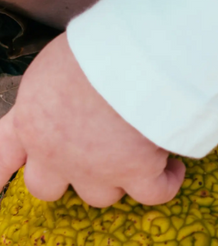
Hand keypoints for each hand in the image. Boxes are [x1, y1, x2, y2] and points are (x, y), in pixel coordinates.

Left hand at [0, 35, 185, 206]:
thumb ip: (54, 93)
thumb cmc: (96, 49)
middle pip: (47, 188)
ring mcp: (94, 169)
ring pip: (100, 195)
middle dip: (67, 178)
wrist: (131, 59)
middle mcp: (54, 154)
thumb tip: (77, 95)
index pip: (1, 156)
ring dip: (118, 179)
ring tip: (144, 158)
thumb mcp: (54, 67)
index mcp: (30, 122)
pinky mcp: (136, 173)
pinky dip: (165, 182)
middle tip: (93, 159)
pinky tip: (174, 168)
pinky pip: (153, 193)